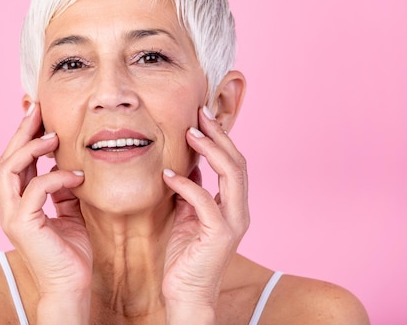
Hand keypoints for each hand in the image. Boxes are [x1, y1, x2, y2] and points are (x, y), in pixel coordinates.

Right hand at [0, 102, 92, 297]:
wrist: (72, 285)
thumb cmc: (72, 250)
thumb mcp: (70, 210)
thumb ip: (63, 188)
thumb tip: (68, 163)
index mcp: (20, 201)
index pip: (16, 161)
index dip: (25, 136)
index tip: (39, 113)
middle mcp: (10, 206)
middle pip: (7, 158)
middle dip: (22, 131)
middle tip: (38, 109)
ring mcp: (12, 215)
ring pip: (8, 169)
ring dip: (30, 148)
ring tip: (53, 136)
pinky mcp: (21, 224)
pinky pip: (35, 190)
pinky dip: (56, 177)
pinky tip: (77, 175)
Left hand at [162, 107, 249, 318]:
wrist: (186, 293)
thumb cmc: (185, 255)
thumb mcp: (187, 215)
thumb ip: (191, 191)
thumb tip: (186, 164)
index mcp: (232, 204)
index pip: (233, 162)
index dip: (220, 137)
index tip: (201, 116)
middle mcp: (239, 210)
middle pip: (237, 162)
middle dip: (219, 135)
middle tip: (200, 113)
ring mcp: (232, 222)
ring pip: (231, 175)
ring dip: (210, 150)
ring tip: (190, 133)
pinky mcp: (219, 235)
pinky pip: (204, 201)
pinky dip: (186, 185)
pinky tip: (168, 175)